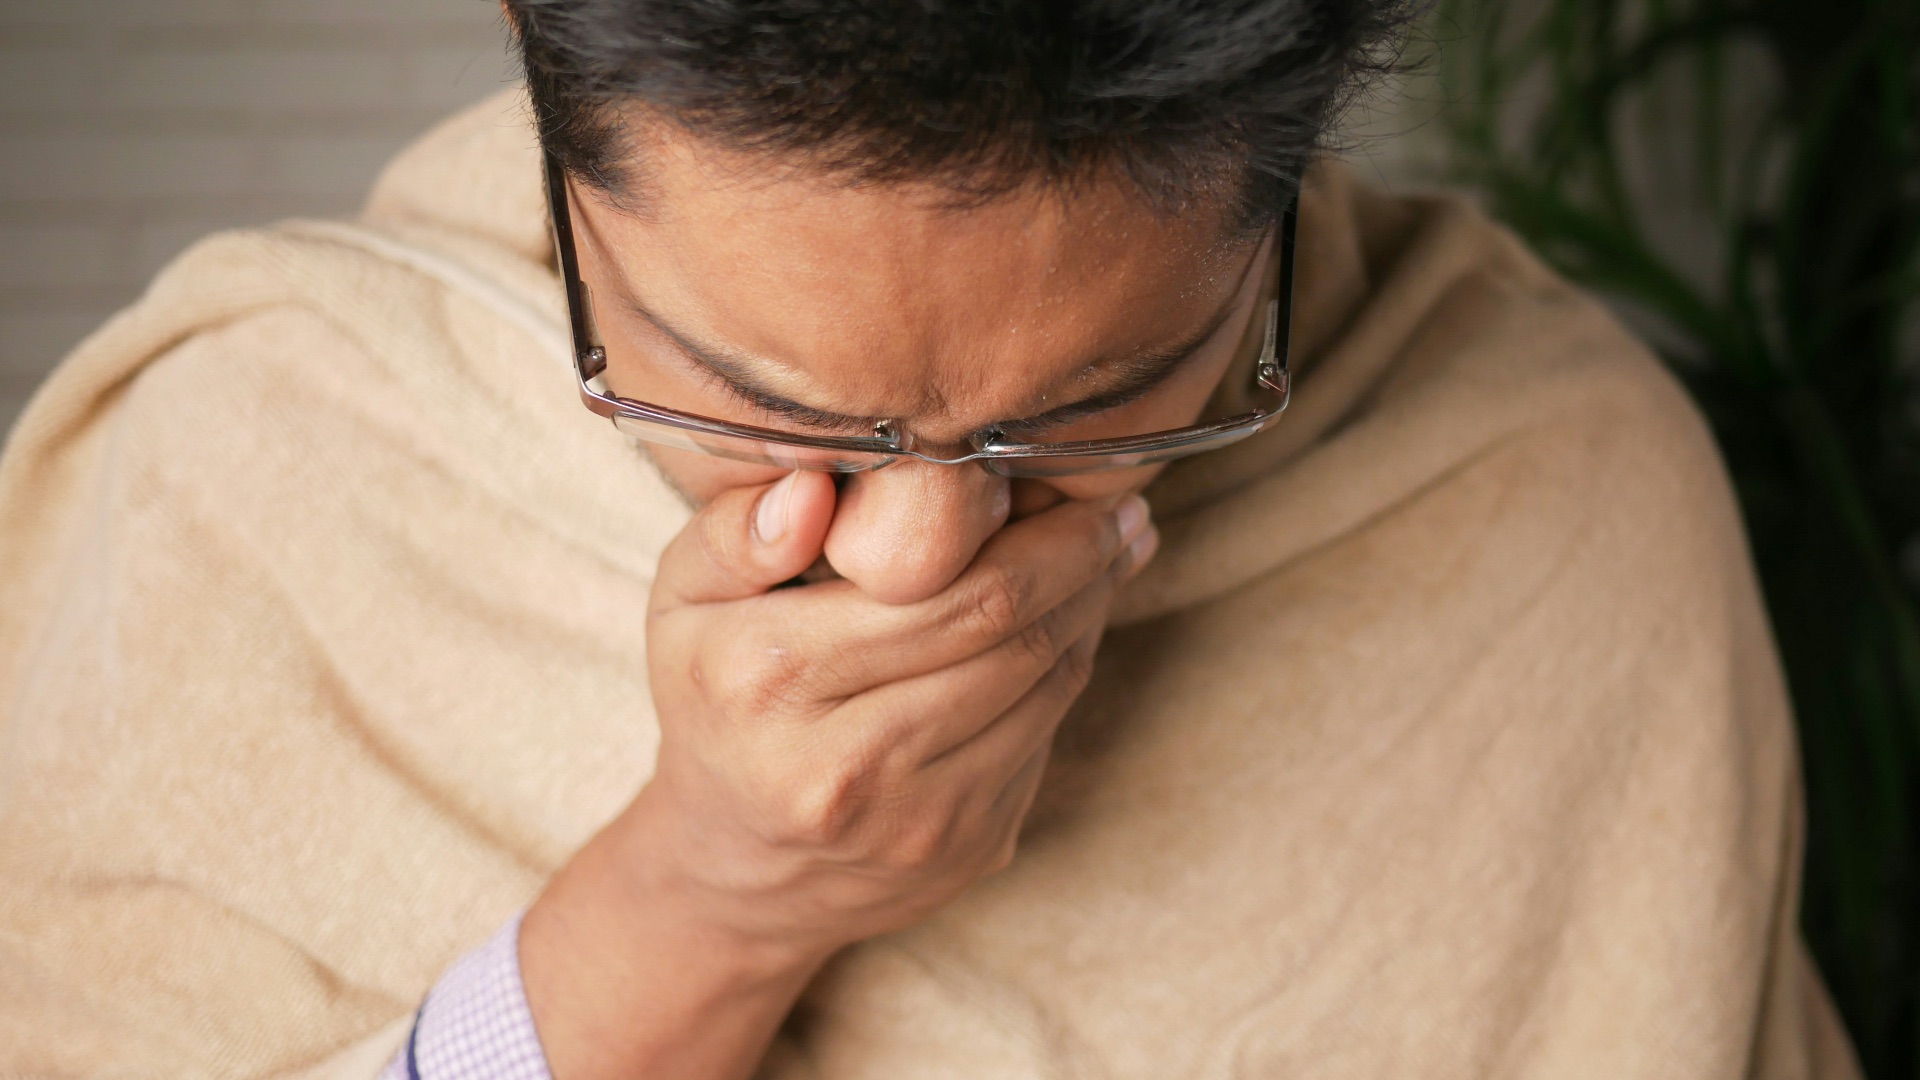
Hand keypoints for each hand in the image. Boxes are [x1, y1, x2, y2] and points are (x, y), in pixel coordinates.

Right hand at [520, 470, 1154, 1079]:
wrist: (735, 869)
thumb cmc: (717, 700)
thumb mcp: (684, 602)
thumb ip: (737, 532)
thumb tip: (815, 486)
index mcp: (771, 678)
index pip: (945, 591)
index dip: (1033, 532)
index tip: (1068, 477)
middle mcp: (845, 761)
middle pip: (1010, 635)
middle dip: (1081, 561)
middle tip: (1117, 509)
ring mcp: (916, 818)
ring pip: (1046, 685)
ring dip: (1092, 608)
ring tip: (1111, 551)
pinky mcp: (968, 847)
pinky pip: (1048, 733)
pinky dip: (1071, 666)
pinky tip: (1076, 619)